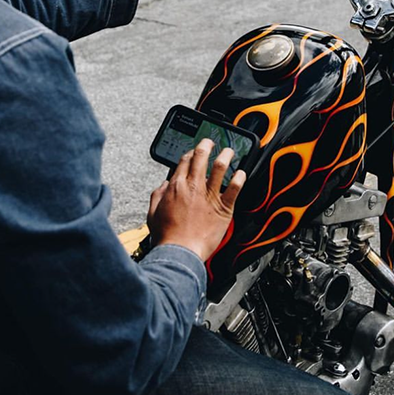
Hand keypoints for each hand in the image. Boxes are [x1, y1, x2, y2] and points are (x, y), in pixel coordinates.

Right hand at [147, 138, 244, 260]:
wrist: (180, 252)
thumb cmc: (167, 237)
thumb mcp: (152, 213)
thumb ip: (158, 195)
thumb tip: (164, 186)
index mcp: (176, 186)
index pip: (184, 161)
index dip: (190, 153)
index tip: (194, 152)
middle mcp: (193, 186)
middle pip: (201, 157)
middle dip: (207, 145)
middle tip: (211, 142)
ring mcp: (209, 196)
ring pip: (220, 167)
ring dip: (225, 155)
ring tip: (229, 151)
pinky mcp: (223, 207)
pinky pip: (235, 188)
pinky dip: (240, 178)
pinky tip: (241, 173)